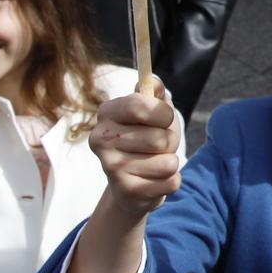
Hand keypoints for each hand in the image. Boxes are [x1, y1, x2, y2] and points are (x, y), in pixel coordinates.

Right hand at [88, 83, 182, 218]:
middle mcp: (101, 139)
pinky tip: (153, 181)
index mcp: (106, 113)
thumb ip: (155, 93)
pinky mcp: (126, 191)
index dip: (162, 113)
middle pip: (160, 137)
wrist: (131, 185)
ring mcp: (111, 167)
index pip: (140, 105)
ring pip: (168, 162)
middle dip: (170, 142)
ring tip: (154, 163)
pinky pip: (171, 182)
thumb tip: (153, 81)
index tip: (163, 118)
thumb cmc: (146, 139)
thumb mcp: (153, 112)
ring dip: (170, 162)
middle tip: (156, 147)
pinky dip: (171, 181)